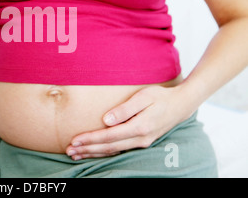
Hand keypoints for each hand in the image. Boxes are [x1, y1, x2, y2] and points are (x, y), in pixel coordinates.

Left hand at [66, 85, 194, 159]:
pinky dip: (104, 152)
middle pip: (108, 147)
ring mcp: (141, 143)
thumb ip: (125, 109)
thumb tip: (107, 120)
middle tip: (70, 151)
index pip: (109, 136)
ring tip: (76, 154)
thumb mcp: (144, 97)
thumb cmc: (160, 97)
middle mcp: (140, 139)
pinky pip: (119, 150)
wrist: (181, 105)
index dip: (91, 139)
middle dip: (87, 149)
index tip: (75, 140)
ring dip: (93, 153)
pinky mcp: (141, 142)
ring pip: (113, 151)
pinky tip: (93, 152)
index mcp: (139, 127)